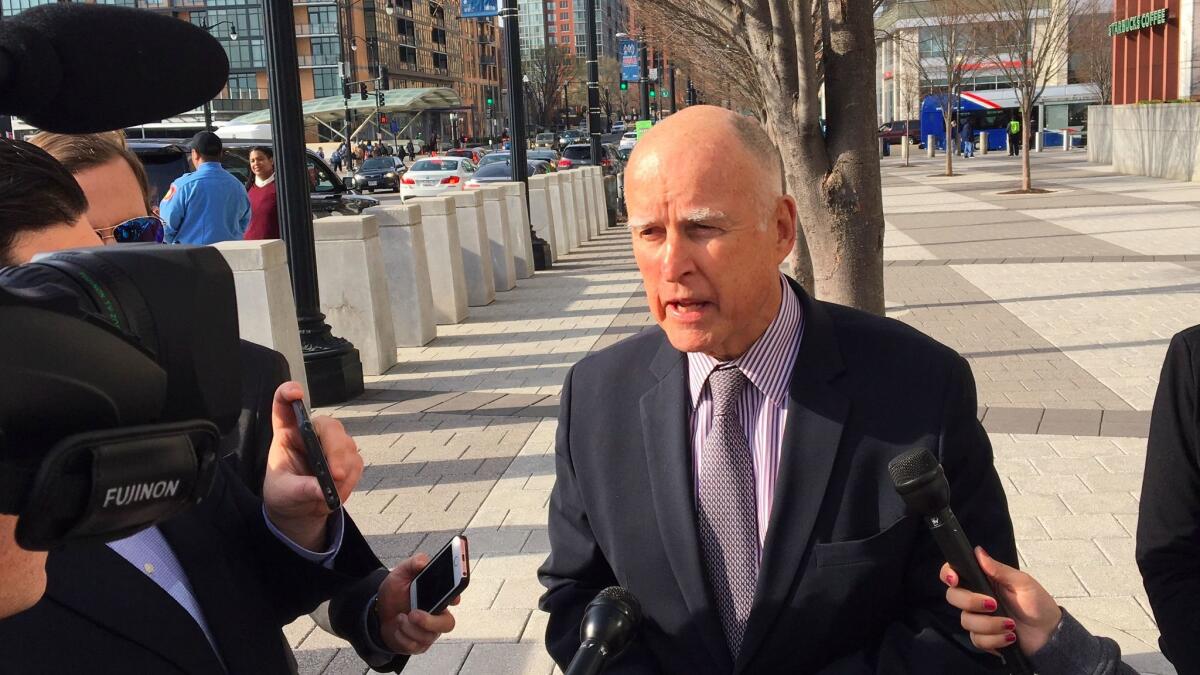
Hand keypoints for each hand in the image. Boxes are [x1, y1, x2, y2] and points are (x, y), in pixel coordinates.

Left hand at [262, 382, 362, 549]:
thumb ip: (302, 489)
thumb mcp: (284, 493)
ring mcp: (331, 443)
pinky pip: (356, 464)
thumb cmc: (284, 493)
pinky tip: (337, 494)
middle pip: (329, 427)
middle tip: (335, 476)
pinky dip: (349, 482)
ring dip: (343, 471)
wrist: (299, 510)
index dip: (288, 393)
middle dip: (336, 450)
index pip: (285, 406)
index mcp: (287, 434)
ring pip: (347, 446)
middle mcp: (312, 433)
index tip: (296, 393)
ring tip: (331, 495)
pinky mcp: (347, 457)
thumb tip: (322, 490)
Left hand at [375, 554, 460, 653]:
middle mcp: (438, 616)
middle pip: (447, 624)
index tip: (453, 599)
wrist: (378, 613)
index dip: (456, 598)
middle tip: (413, 613)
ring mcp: (429, 632)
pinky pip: (414, 646)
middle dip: (430, 621)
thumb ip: (413, 563)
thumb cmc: (395, 593)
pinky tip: (397, 628)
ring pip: (427, 636)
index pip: (455, 597)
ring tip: (399, 617)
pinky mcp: (418, 645)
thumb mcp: (400, 574)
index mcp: (439, 597)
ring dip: (408, 627)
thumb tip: (423, 562)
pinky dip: (401, 636)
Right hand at [940, 547, 1061, 656]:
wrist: (1050, 634)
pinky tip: (1010, 637)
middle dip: (971, 602)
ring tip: (1011, 625)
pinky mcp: (984, 638)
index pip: (954, 573)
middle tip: (994, 605)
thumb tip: (978, 551)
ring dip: (990, 624)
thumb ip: (999, 569)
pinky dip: (995, 639)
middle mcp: (975, 599)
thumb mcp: (1022, 582)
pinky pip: (977, 639)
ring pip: (966, 621)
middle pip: (953, 597)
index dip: (947, 574)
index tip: (955, 580)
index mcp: (983, 581)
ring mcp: (978, 619)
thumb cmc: (1038, 604)